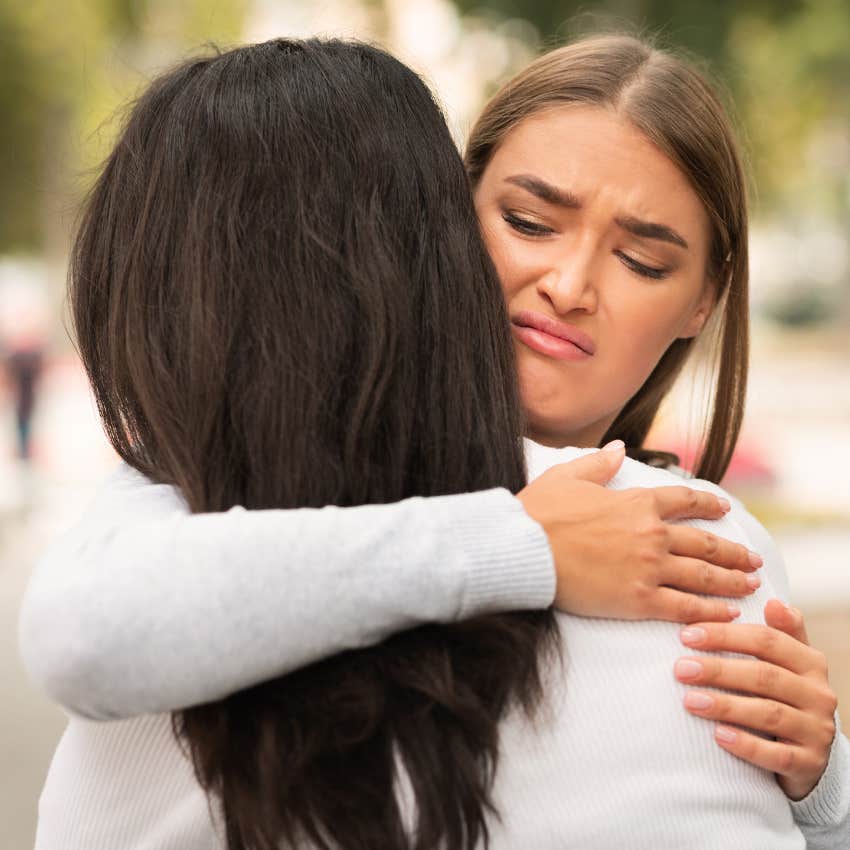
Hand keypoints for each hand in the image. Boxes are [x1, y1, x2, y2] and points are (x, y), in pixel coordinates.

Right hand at [517, 442, 761, 622]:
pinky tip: (728, 613)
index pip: (685, 500)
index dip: (709, 503)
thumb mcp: (568, 477)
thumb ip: (599, 464)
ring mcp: (649, 568)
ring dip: (733, 581)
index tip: (724, 509)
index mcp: (637, 502)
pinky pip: (686, 607)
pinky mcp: (639, 600)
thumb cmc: (539, 512)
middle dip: (734, 552)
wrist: (524, 549)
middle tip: (753, 560)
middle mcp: (652, 534)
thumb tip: (620, 448)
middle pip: (706, 543)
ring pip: (704, 576)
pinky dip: (711, 611)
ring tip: (752, 586)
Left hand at [676, 599, 838, 799]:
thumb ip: (781, 632)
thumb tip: (773, 601)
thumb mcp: (788, 661)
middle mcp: (818, 694)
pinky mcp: (809, 763)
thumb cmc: (786, 694)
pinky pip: (776, 755)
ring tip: (690, 700)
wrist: (808, 751)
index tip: (686, 635)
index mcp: (810, 662)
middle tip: (680, 668)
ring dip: (726, 706)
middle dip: (719, 670)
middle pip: (764, 676)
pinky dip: (746, 744)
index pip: (767, 641)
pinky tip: (718, 736)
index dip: (726, 635)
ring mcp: (816, 730)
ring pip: (768, 714)